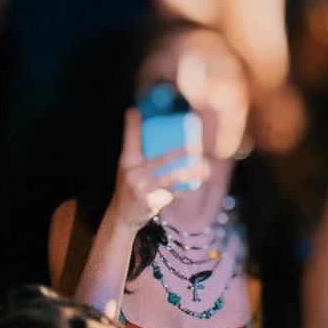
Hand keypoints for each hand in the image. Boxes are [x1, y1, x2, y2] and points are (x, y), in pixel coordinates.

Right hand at [109, 108, 209, 231]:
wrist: (122, 216)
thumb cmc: (131, 187)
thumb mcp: (129, 167)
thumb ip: (139, 149)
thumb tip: (141, 120)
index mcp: (127, 160)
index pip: (131, 138)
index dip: (133, 124)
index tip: (136, 110)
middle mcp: (132, 172)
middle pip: (161, 158)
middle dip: (181, 152)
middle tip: (197, 147)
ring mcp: (141, 188)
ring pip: (172, 177)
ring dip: (191, 173)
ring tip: (205, 169)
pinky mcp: (150, 201)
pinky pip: (172, 192)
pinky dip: (184, 188)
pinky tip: (196, 183)